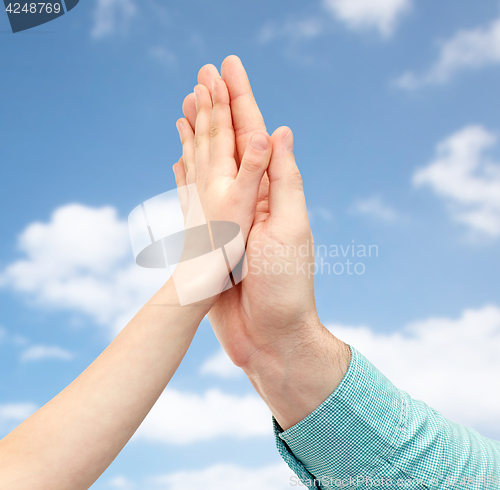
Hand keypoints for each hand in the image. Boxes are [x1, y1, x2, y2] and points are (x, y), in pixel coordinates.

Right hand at [179, 56, 350, 429]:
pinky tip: (179, 163)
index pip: (255, 136)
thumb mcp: (291, 229)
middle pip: (230, 147)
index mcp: (273, 195)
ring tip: (184, 111)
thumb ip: (285, 181)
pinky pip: (196, 202)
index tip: (228, 67)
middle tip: (200, 76)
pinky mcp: (213, 242)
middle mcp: (252, 203)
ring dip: (199, 139)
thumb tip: (281, 130)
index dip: (242, 100)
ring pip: (211, 170)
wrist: (271, 339)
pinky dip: (187, 179)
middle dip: (217, 111)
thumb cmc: (287, 287)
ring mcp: (230, 222)